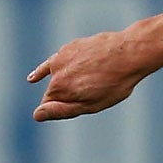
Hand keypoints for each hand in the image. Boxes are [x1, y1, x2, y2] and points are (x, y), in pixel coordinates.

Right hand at [27, 29, 153, 120]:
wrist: (129, 53)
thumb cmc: (114, 83)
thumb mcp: (91, 104)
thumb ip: (62, 110)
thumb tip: (36, 115)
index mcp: (59, 89)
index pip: (49, 106)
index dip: (63, 110)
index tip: (82, 106)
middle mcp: (55, 72)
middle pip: (54, 91)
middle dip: (67, 95)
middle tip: (95, 91)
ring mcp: (61, 57)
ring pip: (57, 76)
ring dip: (65, 80)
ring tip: (90, 79)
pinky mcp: (69, 47)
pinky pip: (55, 62)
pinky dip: (45, 70)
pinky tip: (32, 79)